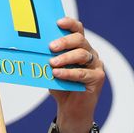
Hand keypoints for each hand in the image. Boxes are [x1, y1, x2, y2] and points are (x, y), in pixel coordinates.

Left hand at [48, 17, 105, 132]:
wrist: (71, 109)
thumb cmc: (61, 87)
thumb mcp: (52, 70)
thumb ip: (49, 59)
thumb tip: (36, 49)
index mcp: (80, 47)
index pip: (78, 29)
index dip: (69, 23)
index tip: (58, 22)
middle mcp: (90, 53)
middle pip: (80, 40)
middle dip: (64, 41)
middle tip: (50, 47)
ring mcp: (96, 64)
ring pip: (82, 54)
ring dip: (65, 58)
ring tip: (52, 63)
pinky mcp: (98, 77)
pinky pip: (82, 73)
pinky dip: (68, 73)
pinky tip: (57, 73)